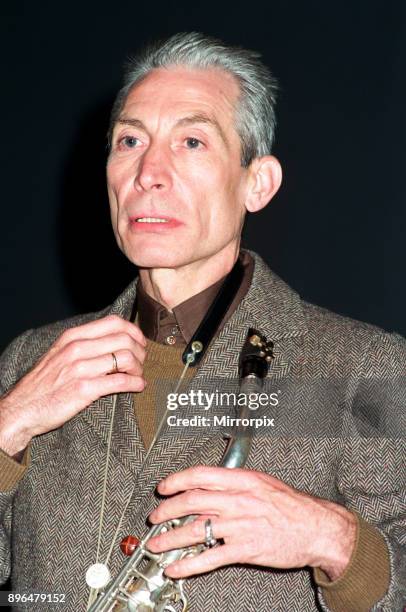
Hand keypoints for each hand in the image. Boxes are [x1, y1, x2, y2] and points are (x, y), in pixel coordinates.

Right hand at [0, 314, 145, 455]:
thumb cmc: (43, 383)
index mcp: (72, 337)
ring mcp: (80, 368)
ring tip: (137, 375)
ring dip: (138, 368)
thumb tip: (113, 340)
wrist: (22, 408)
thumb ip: (83, 344)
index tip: (140, 342)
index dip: (134, 331)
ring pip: (125, 358)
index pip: (113, 323)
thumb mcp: (59, 353)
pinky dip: (135, 383)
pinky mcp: (84, 389)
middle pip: (124, 340)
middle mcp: (77, 349)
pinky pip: (120, 381)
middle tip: (141, 362)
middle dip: (140, 351)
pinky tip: (138, 386)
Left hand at [147, 466, 355, 580]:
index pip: (200, 475)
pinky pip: (210, 558)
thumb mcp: (263, 482)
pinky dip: (188, 564)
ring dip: (170, 538)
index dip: (177, 481)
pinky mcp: (245, 549)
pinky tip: (176, 568)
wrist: (317, 527)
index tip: (164, 488)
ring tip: (156, 544)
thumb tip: (210, 486)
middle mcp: (238, 500)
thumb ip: (236, 483)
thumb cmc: (292, 505)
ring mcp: (240, 525)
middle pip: (192, 502)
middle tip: (155, 517)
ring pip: (196, 530)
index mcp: (242, 480)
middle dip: (167, 510)